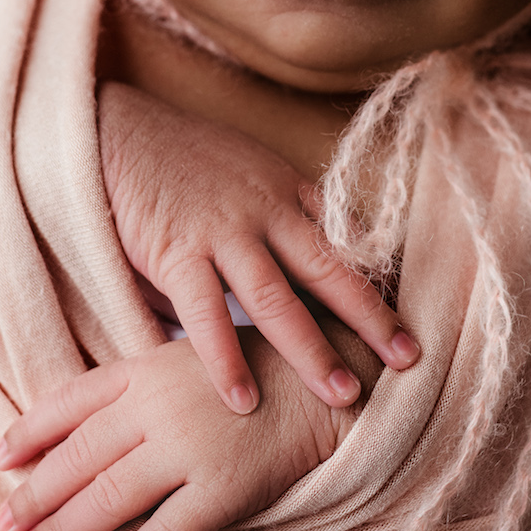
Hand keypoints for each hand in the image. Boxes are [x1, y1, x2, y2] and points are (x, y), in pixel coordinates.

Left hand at [0, 334, 350, 530]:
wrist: (329, 381)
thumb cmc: (254, 367)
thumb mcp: (185, 354)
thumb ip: (133, 382)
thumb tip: (77, 417)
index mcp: (143, 370)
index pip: (69, 402)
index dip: (28, 431)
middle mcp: (156, 407)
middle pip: (78, 457)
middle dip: (34, 494)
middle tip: (2, 524)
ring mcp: (188, 449)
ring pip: (109, 497)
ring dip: (64, 530)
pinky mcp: (222, 488)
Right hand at [98, 81, 418, 414]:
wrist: (117, 130)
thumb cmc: (184, 158)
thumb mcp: (250, 170)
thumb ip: (279, 218)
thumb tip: (308, 272)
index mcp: (287, 190)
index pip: (347, 238)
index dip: (382, 279)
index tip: (414, 314)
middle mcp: (266, 210)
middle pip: (329, 270)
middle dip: (371, 318)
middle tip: (409, 360)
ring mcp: (223, 232)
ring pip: (277, 299)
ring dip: (313, 350)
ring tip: (343, 395)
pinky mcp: (177, 251)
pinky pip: (206, 314)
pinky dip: (225, 360)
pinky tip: (243, 399)